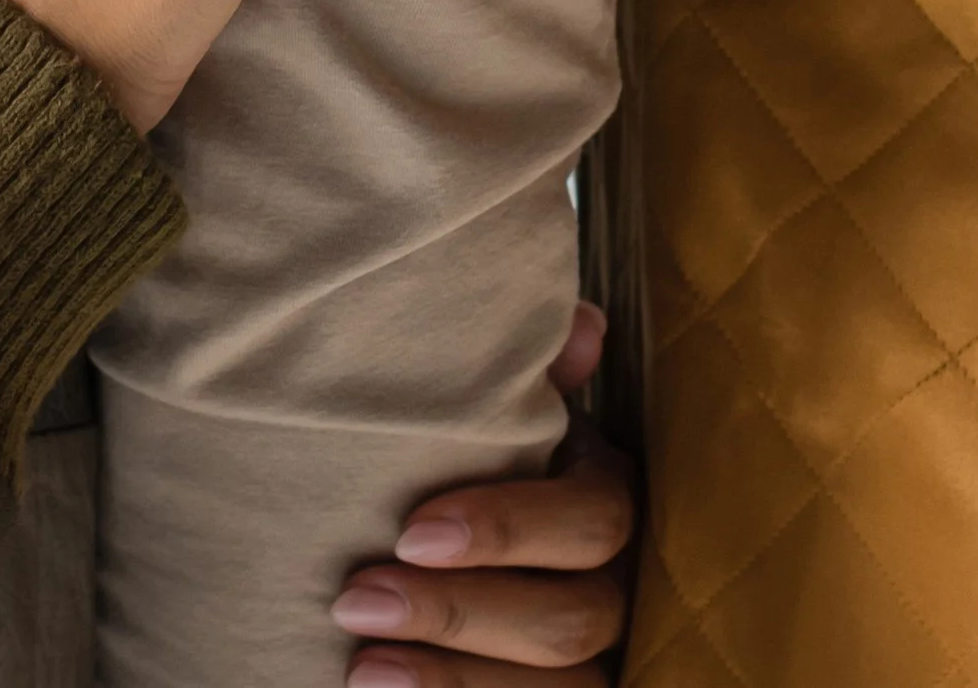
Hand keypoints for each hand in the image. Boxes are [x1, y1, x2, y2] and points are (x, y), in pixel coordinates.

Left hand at [331, 309, 635, 682]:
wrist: (444, 533)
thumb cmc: (474, 454)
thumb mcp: (505, 412)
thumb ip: (537, 373)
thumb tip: (583, 327)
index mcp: (609, 500)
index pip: (590, 523)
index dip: (506, 529)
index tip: (410, 532)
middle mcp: (619, 589)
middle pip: (567, 621)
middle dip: (457, 613)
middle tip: (358, 599)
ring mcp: (598, 662)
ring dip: (450, 683)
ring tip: (361, 668)